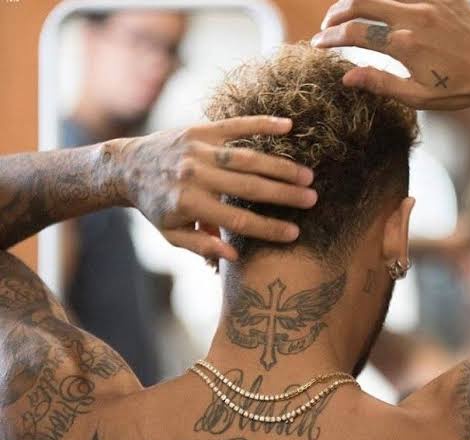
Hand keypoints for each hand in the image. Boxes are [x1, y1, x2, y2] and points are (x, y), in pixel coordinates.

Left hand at [114, 116, 316, 261]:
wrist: (128, 167)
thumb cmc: (155, 206)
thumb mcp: (172, 234)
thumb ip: (202, 246)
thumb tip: (234, 254)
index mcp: (190, 204)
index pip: (238, 219)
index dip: (268, 227)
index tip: (294, 232)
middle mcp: (196, 175)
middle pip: (249, 187)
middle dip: (284, 194)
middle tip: (312, 199)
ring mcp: (199, 149)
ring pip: (248, 158)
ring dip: (280, 166)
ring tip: (306, 175)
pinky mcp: (200, 129)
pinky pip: (235, 125)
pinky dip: (262, 124)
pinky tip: (287, 126)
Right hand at [312, 0, 469, 111]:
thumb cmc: (458, 90)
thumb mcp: (415, 96)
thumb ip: (379, 83)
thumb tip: (346, 76)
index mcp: (405, 44)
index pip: (356, 34)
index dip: (331, 38)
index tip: (317, 44)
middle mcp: (415, 16)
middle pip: (363, 2)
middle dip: (338, 12)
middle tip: (327, 24)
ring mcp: (431, 1)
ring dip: (361, 0)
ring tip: (349, 12)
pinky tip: (383, 6)